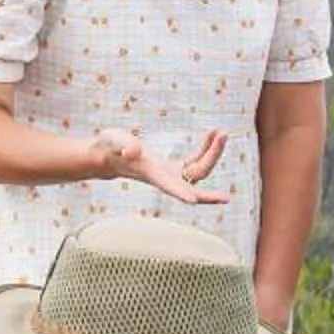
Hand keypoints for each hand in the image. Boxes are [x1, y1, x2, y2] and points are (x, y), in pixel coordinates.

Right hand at [91, 125, 230, 205]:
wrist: (109, 156)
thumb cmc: (109, 147)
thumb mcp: (113, 141)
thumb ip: (121, 144)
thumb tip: (132, 150)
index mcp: (150, 174)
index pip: (169, 186)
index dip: (181, 193)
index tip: (194, 201)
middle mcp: (165, 178)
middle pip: (194, 178)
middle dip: (211, 159)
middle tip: (224, 136)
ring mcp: (172, 175)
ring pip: (200, 171)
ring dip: (213, 152)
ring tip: (222, 132)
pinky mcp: (174, 168)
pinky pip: (197, 161)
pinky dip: (206, 149)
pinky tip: (213, 133)